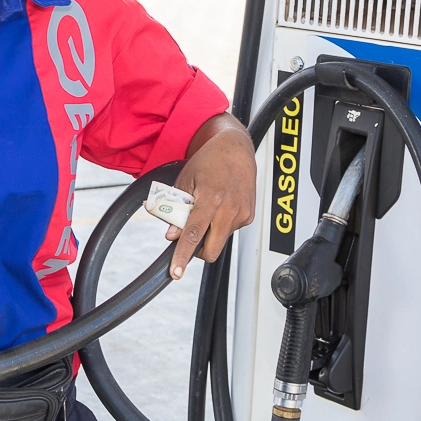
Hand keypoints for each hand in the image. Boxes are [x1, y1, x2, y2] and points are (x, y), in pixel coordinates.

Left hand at [169, 114, 256, 277]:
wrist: (235, 149)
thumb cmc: (209, 161)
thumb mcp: (185, 182)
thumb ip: (177, 210)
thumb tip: (171, 235)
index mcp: (211, 199)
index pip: (193, 234)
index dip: (183, 256)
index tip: (176, 272)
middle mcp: (229, 209)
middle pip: (212, 250)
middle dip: (198, 251)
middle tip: (189, 239)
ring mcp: (242, 214)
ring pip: (220, 240)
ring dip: (209, 234)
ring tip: (207, 210)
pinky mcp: (249, 216)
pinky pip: (229, 231)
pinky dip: (220, 225)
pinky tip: (220, 207)